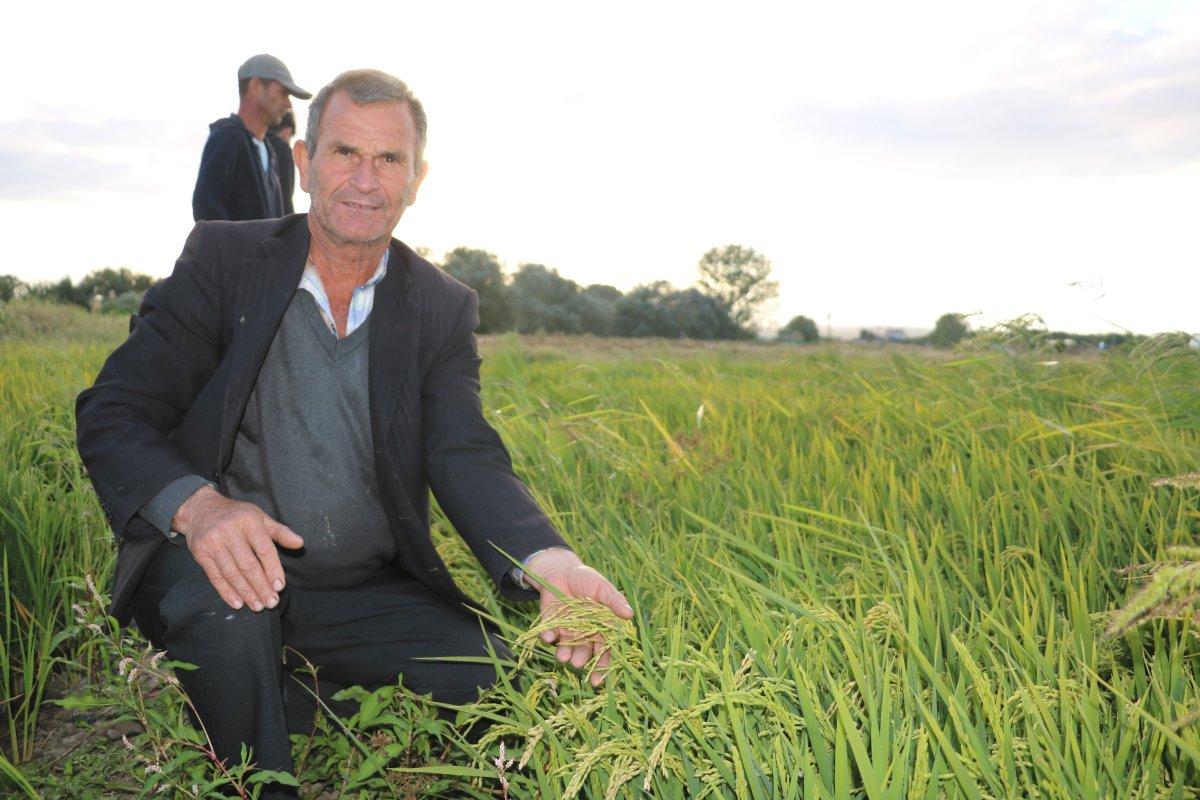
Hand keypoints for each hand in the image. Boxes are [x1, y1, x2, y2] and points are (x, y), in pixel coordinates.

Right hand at [173, 485, 304, 611]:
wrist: (200, 509)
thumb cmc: (237, 515)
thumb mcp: (260, 517)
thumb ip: (280, 532)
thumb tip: (300, 543)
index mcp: (249, 521)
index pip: (264, 549)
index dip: (273, 569)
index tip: (279, 587)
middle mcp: (230, 531)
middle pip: (248, 565)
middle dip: (261, 586)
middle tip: (271, 603)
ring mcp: (213, 543)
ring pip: (232, 573)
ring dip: (246, 593)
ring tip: (257, 606)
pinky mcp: (200, 553)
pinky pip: (215, 576)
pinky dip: (226, 592)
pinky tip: (237, 603)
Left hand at [524, 548, 633, 686]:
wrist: (562, 570)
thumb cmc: (587, 580)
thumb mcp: (603, 588)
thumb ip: (614, 601)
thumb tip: (629, 614)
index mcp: (600, 628)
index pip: (604, 649)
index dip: (603, 664)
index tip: (600, 679)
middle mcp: (583, 634)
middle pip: (584, 652)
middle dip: (581, 660)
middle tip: (579, 664)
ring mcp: (566, 631)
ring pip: (566, 648)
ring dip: (564, 654)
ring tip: (563, 658)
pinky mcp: (550, 624)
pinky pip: (548, 634)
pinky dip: (547, 636)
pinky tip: (547, 637)